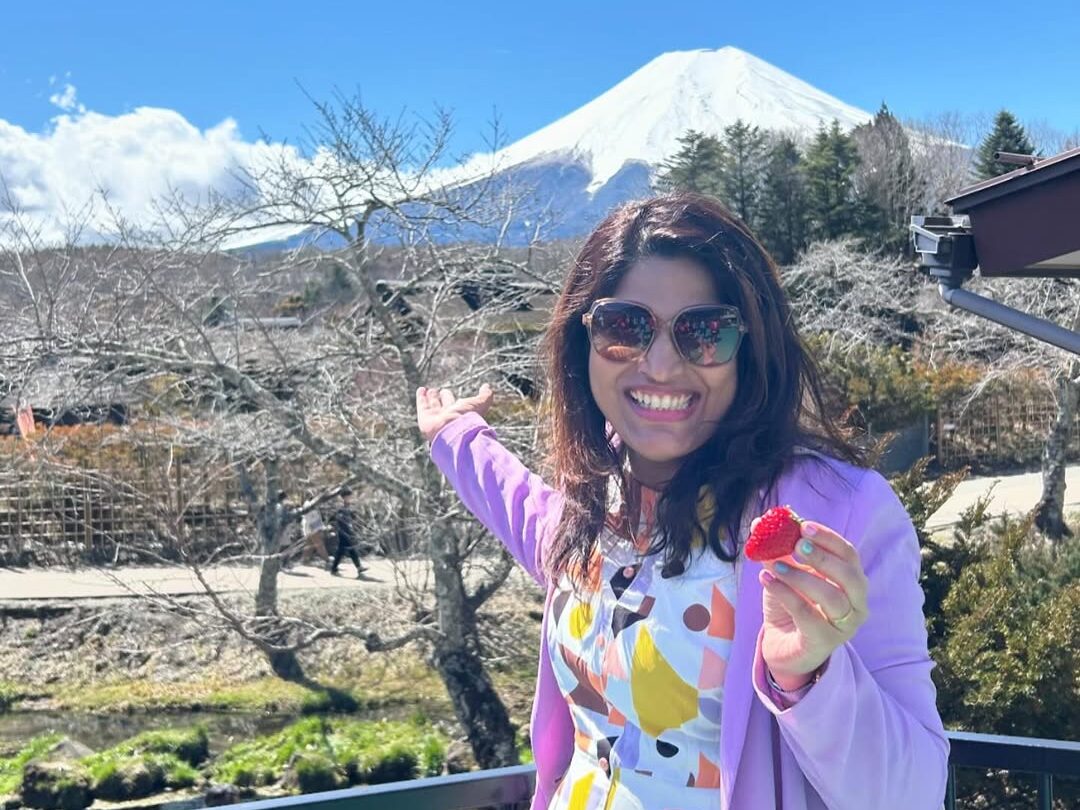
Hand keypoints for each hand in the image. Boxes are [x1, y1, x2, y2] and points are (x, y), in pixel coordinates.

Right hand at [415, 384, 493, 443]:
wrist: (454, 432)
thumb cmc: (468, 419)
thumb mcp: (480, 404)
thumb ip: (485, 396)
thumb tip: (487, 386)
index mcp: (459, 414)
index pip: (453, 404)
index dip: (449, 398)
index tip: (446, 392)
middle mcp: (447, 416)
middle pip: (442, 406)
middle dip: (441, 399)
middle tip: (439, 392)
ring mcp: (436, 418)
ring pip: (432, 406)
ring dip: (430, 398)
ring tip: (428, 390)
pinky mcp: (425, 418)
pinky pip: (422, 406)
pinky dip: (421, 398)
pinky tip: (420, 390)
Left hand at [756, 520, 868, 689]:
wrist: (782, 644)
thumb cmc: (791, 604)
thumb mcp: (785, 572)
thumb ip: (778, 549)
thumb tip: (759, 522)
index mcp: (851, 580)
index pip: (849, 554)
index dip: (828, 538)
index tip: (803, 526)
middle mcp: (856, 603)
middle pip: (850, 576)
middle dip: (823, 557)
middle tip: (796, 545)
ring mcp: (843, 625)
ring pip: (832, 598)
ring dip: (802, 577)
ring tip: (775, 566)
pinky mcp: (824, 642)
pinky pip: (807, 616)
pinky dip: (786, 595)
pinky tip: (766, 580)